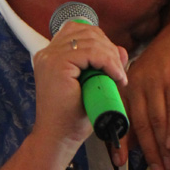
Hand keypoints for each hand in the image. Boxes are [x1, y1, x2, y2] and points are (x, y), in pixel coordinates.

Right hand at [33, 22, 128, 152]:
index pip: (79, 31)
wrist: (59, 138)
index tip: (113, 66)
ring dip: (111, 57)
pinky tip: (116, 76)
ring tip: (119, 77)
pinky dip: (109, 62)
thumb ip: (106, 66)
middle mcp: (48, 53)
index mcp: (51, 56)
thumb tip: (122, 50)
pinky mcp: (57, 64)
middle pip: (86, 32)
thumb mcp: (93, 86)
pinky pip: (91, 52)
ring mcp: (50, 57)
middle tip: (119, 72)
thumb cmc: (73, 118)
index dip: (101, 43)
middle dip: (109, 49)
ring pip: (91, 41)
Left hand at [113, 16, 169, 169]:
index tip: (118, 163)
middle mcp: (139, 83)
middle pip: (140, 123)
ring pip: (157, 119)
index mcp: (129, 86)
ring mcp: (157, 80)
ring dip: (162, 145)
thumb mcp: (151, 83)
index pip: (121, 117)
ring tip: (168, 165)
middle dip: (148, 151)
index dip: (119, 141)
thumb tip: (134, 142)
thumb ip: (143, 110)